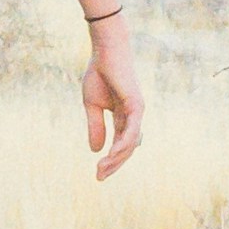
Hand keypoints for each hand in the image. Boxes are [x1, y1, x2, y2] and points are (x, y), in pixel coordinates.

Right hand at [83, 6, 142, 179]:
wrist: (105, 52)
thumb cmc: (99, 74)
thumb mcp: (92, 106)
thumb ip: (96, 127)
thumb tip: (96, 151)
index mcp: (123, 117)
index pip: (120, 145)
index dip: (111, 160)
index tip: (98, 174)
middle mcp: (133, 117)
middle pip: (127, 148)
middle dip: (114, 164)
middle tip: (99, 177)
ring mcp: (137, 112)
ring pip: (130, 143)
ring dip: (116, 158)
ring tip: (102, 168)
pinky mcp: (136, 105)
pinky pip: (132, 130)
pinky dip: (123, 143)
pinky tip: (113, 154)